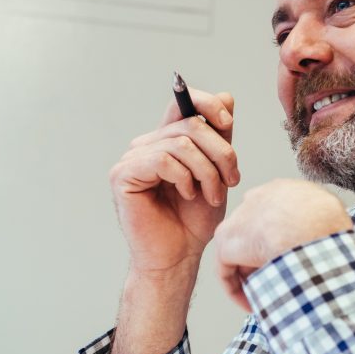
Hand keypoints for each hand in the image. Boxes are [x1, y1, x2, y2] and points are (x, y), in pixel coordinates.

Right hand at [108, 86, 239, 277]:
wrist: (179, 257)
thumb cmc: (195, 220)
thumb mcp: (217, 172)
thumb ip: (219, 137)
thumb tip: (226, 96)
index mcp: (165, 141)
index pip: (182, 102)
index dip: (207, 104)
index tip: (228, 124)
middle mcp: (145, 145)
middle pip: (190, 124)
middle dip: (220, 151)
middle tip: (231, 179)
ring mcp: (131, 159)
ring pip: (181, 143)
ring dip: (207, 171)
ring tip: (212, 196)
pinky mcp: (122, 175)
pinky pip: (162, 160)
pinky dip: (184, 178)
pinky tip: (189, 196)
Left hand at [210, 179, 352, 310]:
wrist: (312, 230)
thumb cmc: (331, 228)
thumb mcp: (332, 216)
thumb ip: (320, 223)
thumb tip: (328, 238)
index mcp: (284, 190)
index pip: (275, 216)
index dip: (282, 243)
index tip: (293, 263)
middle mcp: (258, 198)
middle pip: (255, 234)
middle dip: (262, 259)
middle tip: (278, 284)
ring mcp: (239, 219)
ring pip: (240, 254)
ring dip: (251, 277)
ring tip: (266, 301)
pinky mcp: (227, 241)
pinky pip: (227, 271)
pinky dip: (236, 291)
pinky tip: (252, 307)